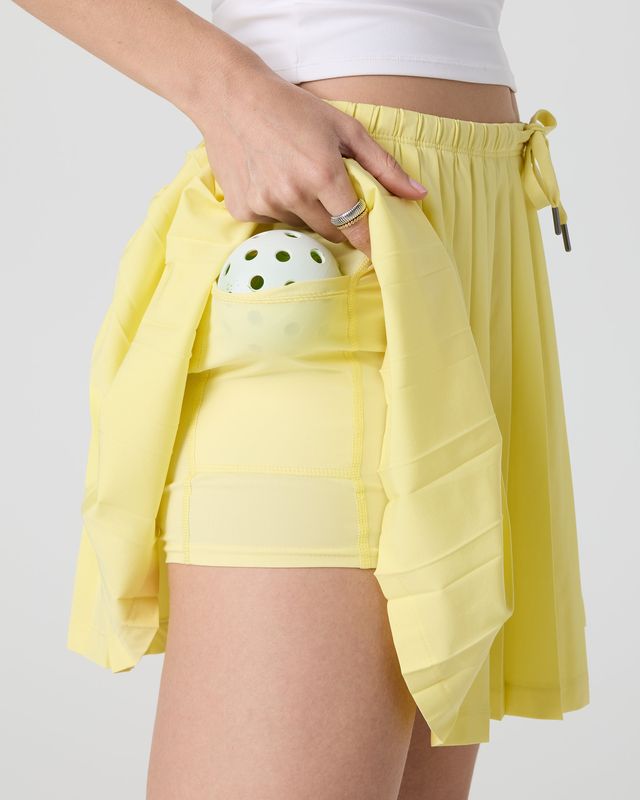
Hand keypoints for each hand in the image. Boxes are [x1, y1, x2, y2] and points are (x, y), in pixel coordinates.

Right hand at [196, 64, 427, 259]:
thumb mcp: (345, 128)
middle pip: (331, 232)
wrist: (229, 96)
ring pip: (301, 225)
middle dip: (339, 220)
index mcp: (323, 174)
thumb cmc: (291, 107)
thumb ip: (384, 166)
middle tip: (331, 193)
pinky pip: (272, 221)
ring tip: (293, 175)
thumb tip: (418, 195)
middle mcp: (293, 195)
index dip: (369, 241)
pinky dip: (277, 207)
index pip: (356, 226)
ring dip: (305, 210)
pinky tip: (269, 177)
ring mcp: (266, 205)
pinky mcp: (244, 209)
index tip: (378, 252)